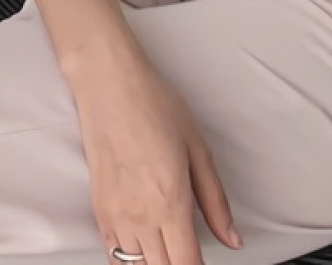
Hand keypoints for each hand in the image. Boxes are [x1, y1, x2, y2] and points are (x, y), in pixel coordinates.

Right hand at [63, 33, 241, 264]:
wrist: (109, 85)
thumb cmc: (155, 106)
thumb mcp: (197, 148)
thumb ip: (215, 200)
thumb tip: (233, 239)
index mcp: (171, 203)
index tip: (208, 264)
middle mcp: (141, 219)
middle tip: (191, 251)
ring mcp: (115, 218)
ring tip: (171, 251)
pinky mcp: (99, 211)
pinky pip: (113, 257)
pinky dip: (131, 262)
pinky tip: (145, 251)